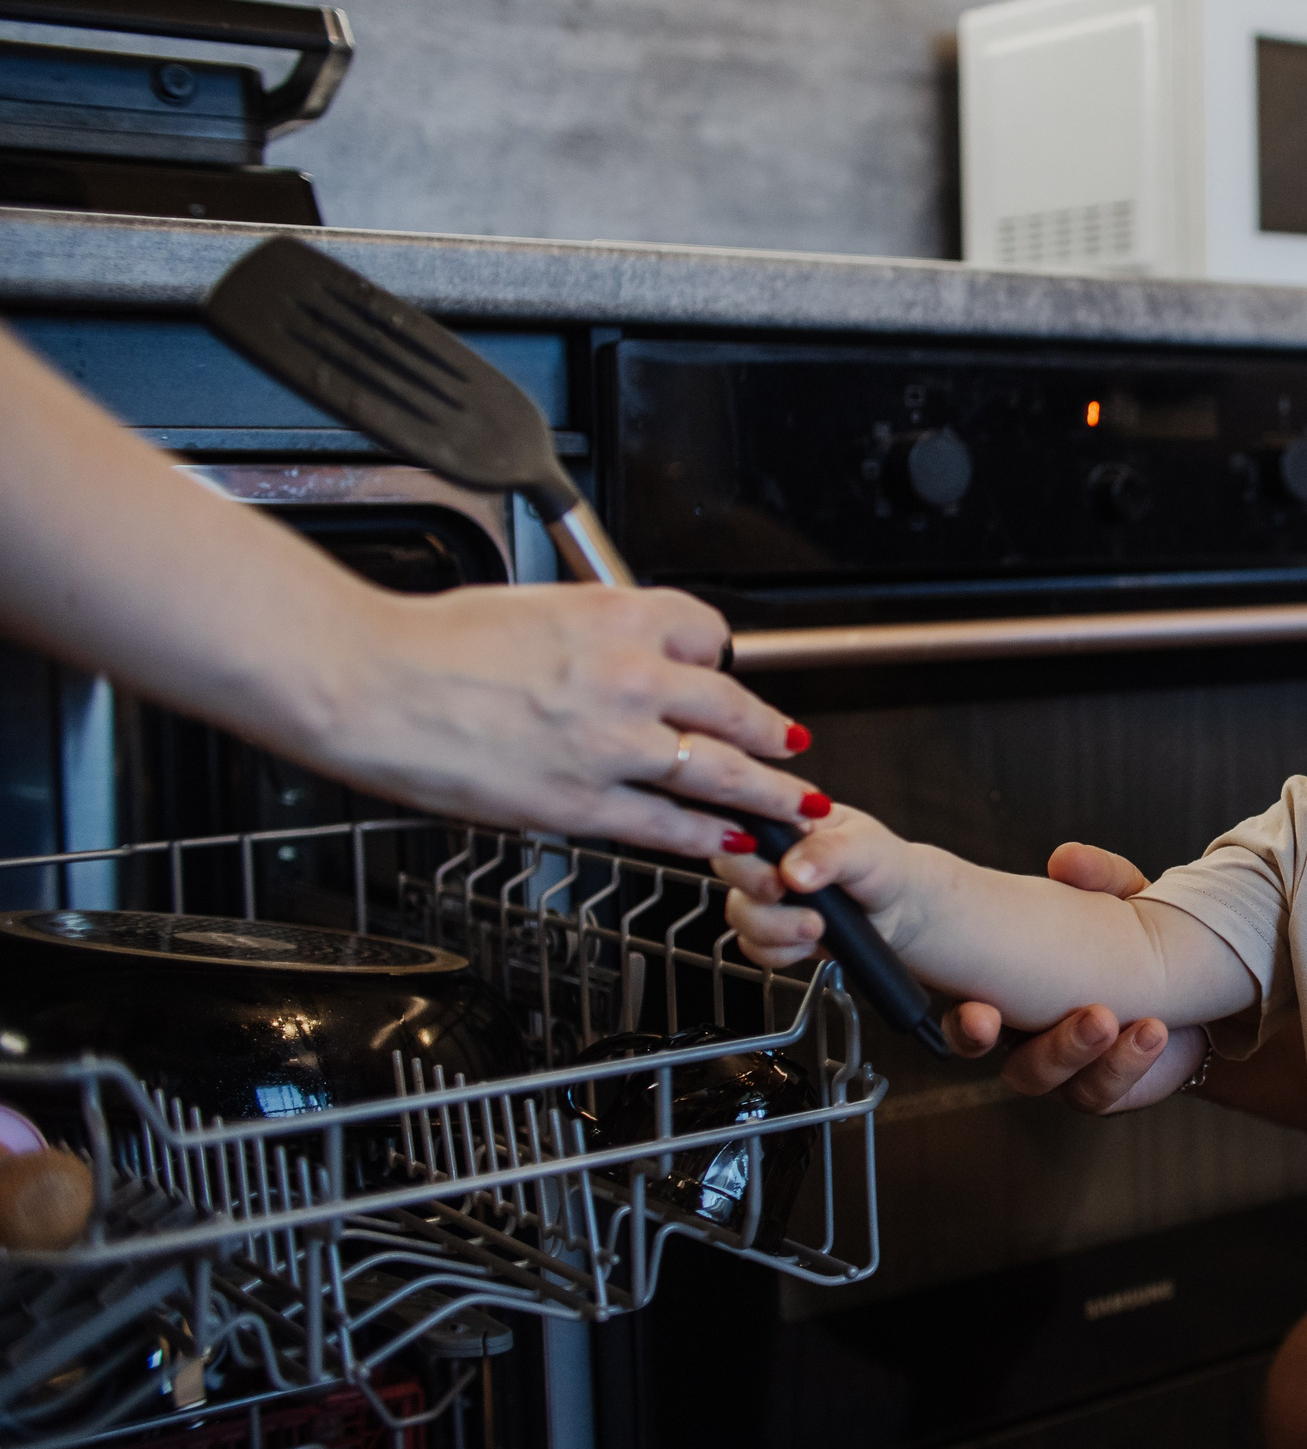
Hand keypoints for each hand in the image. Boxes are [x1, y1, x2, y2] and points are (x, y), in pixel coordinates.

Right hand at [348, 582, 816, 859]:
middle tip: (793, 745)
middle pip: (732, 707)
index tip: (724, 673)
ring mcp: (612, 745)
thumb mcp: (530, 606)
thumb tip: (613, 645)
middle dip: (771, 732)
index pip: (706, 633)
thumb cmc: (427, 643)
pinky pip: (667, 824)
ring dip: (767, 792)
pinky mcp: (581, 802)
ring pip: (718, 771)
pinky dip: (708, 835)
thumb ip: (587, 632)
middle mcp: (629, 676)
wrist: (369, 682)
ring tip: (796, 805)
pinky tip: (729, 842)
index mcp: (615, 616)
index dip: (720, 657)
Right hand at [710, 801, 913, 966]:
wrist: (899, 909)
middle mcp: (766, 856)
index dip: (745, 846)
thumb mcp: (864, 846)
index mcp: (783, 821)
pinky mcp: (771, 932)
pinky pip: (753, 946)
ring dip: (776, 928)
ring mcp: (766, 896)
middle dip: (760, 890)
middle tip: (791, 894)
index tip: (776, 869)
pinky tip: (810, 941)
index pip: (741, 822)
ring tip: (817, 926)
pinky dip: (781, 951)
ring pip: (740, 915)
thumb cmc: (882, 864)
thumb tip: (793, 870)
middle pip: (730, 869)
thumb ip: (829, 852)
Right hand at [942, 843, 1191, 1112]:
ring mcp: (1057, 1067)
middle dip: (997, 1043)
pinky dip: (1121, 1064)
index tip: (982, 1012)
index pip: (963, 1001)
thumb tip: (1067, 859)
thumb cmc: (1142, 939)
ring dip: (1071, 1049)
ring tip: (1108, 1019)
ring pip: (1038, 1075)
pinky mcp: (1097, 1089)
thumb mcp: (1125, 897)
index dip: (962, 1015)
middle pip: (983, 1048)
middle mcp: (1021, 1030)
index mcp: (1010, 981)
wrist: (1199, 992)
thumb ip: (1098, 875)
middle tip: (1025, 1012)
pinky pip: (1095, 1092)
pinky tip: (1149, 1034)